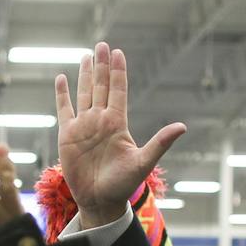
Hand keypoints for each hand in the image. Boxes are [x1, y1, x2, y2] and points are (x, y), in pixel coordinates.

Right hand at [54, 42, 186, 228]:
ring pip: (84, 93)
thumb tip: (182, 127)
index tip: (119, 52)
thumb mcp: (143, 162)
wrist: (99, 200)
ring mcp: (84, 126)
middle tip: (102, 45)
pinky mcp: (68, 135)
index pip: (118, 91)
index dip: (118, 72)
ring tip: (87, 55)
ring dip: (86, 75)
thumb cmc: (122, 184)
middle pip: (101, 86)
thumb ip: (160, 143)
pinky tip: (63, 78)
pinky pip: (64, 110)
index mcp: (118, 123)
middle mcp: (100, 120)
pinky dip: (62, 95)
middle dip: (101, 65)